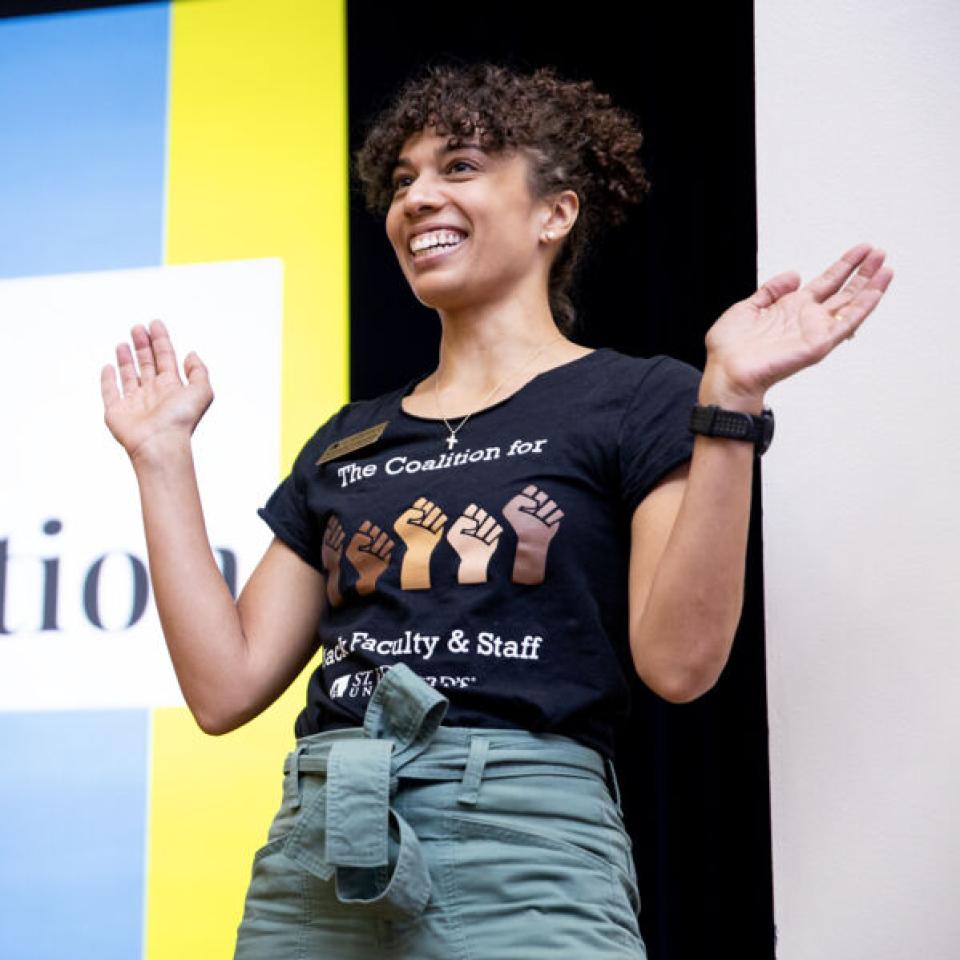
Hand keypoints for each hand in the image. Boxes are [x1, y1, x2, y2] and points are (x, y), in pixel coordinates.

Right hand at [100, 320, 212, 462]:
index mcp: (172, 388)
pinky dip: (108, 380)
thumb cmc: (181, 420)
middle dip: (143, 345)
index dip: (161, 340)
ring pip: (129, 375)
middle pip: (148, 364)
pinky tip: (108, 367)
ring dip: (126, 358)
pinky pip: (110, 393)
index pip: (166, 358)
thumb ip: (199, 371)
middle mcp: (154, 394)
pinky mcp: (116, 412)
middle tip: (138, 328)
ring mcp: (135, 403)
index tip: (155, 324)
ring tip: (124, 342)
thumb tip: (191, 354)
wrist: (160, 443)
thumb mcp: (202, 391)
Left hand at [702, 243, 893, 406]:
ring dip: (870, 286)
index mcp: (790, 308)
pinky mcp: (818, 344)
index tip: (860, 250)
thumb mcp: (747, 307)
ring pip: (850, 306)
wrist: (727, 371)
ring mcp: (814, 331)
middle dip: (862, 272)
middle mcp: (806, 319)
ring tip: (886, 267)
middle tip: (879, 253)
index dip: (843, 266)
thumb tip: (793, 275)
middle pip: (843, 291)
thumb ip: (770, 290)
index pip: (825, 283)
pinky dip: (863, 307)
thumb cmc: (730, 349)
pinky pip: (846, 324)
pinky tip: (876, 291)